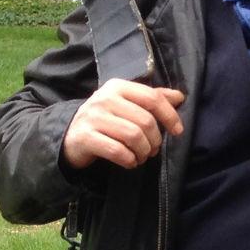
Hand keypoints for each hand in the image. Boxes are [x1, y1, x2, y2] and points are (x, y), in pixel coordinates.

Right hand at [61, 79, 185, 169]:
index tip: (177, 131)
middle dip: (155, 140)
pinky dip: (129, 160)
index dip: (169, 115)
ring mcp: (93, 117)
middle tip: (153, 150)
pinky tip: (130, 162)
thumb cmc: (106, 119)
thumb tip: (179, 97)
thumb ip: (152, 99)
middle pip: (145, 120)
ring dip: (143, 152)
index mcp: (117, 86)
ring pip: (133, 136)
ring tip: (142, 156)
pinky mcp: (85, 137)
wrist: (70, 134)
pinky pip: (117, 150)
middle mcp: (104, 98)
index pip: (152, 97)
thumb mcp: (126, 104)